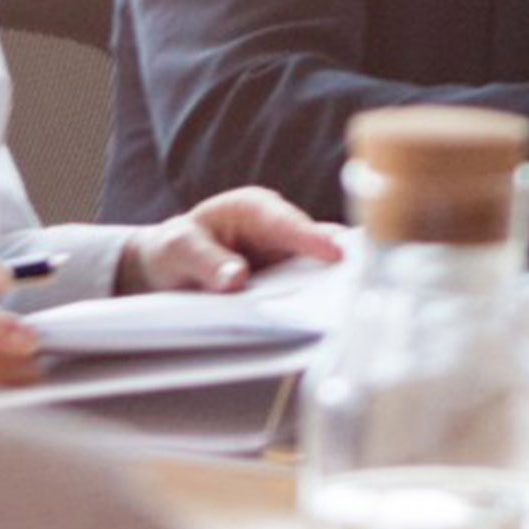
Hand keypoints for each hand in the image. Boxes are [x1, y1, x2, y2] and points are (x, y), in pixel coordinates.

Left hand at [127, 186, 345, 294]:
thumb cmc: (174, 248)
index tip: (335, 253)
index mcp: (254, 208)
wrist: (171, 265)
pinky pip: (310, 289)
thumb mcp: (178, 250)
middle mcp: (280, 228)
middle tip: (357, 285)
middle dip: (337, 264)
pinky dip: (319, 302)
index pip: (287, 223)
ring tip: (348, 310)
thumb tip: (237, 280)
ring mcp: (289, 255)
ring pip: (320, 270)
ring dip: (332, 288)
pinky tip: (329, 319)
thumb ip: (206, 262)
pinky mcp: (290, 278)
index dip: (312, 239)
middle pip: (316, 246)